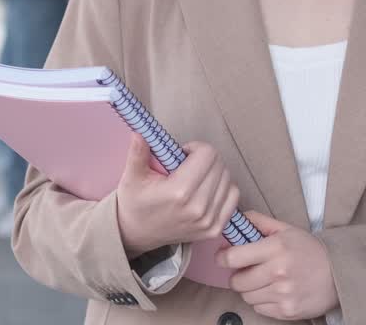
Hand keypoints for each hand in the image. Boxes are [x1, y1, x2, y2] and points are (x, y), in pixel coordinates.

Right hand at [115, 135, 239, 257]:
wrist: (137, 234)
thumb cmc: (136, 203)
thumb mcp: (132, 176)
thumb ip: (137, 152)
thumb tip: (140, 132)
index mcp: (178, 192)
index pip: (207, 154)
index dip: (195, 147)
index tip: (184, 154)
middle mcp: (197, 208)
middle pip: (219, 165)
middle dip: (205, 158)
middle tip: (188, 164)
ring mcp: (208, 221)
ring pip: (228, 179)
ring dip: (215, 172)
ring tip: (195, 177)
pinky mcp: (215, 228)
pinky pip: (233, 197)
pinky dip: (224, 188)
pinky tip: (206, 189)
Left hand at [217, 211, 338, 320]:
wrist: (339, 274)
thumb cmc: (309, 250)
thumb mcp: (286, 229)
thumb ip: (258, 222)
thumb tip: (233, 219)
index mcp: (276, 248)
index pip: (233, 257)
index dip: (223, 258)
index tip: (223, 257)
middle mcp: (279, 272)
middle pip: (237, 282)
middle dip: (238, 276)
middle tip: (247, 271)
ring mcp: (283, 294)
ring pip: (247, 297)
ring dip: (250, 290)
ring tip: (264, 281)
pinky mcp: (288, 311)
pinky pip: (259, 309)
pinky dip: (262, 301)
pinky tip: (274, 291)